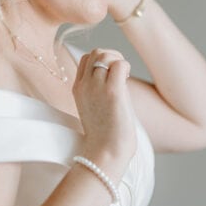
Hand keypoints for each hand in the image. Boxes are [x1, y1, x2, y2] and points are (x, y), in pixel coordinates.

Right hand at [71, 48, 136, 173]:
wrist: (106, 152)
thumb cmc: (105, 134)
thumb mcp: (94, 107)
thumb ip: (98, 90)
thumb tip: (116, 75)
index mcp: (78, 88)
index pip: (85, 58)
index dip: (101, 61)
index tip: (111, 76)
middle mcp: (84, 85)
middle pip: (96, 52)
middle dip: (111, 56)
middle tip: (121, 75)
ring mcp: (96, 87)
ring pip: (106, 54)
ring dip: (119, 61)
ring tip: (123, 78)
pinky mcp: (112, 91)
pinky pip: (120, 64)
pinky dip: (126, 67)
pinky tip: (127, 82)